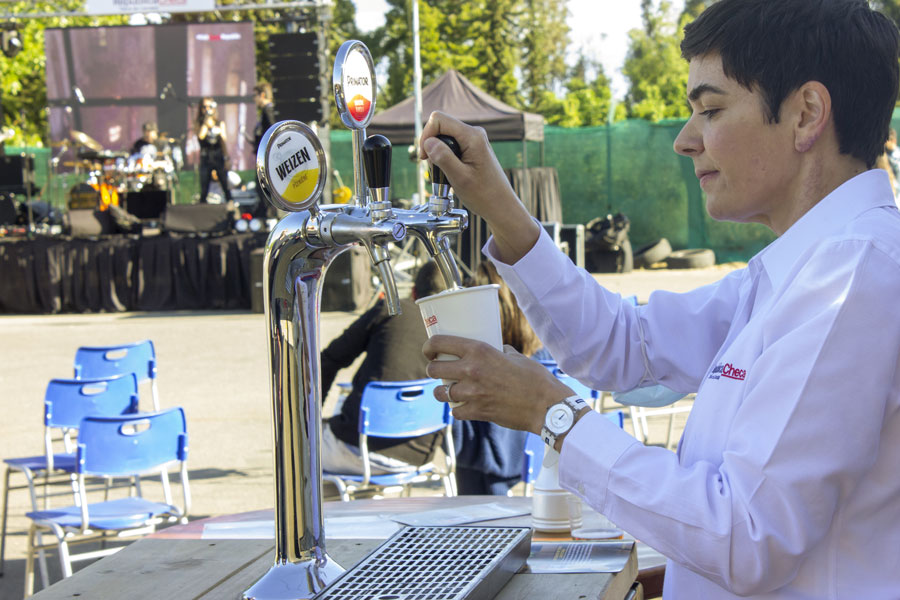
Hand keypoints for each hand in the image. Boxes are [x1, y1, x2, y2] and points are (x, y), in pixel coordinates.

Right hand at [419, 111, 539, 263]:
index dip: (426, 136)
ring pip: (444, 137)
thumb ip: (443, 157)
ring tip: (445, 173)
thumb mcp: (459, 177)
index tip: (425, 157)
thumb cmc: (484, 194)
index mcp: (472, 136)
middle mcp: (474, 133)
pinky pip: (451, 145)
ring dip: (438, 153)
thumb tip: (428, 142)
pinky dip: (445, 157)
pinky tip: (450, 172)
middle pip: (440, 127)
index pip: (438, 119)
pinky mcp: (472, 148)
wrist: (500, 205)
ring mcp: (474, 140)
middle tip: (435, 168)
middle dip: (431, 145)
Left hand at [424, 335, 573, 433]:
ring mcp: (472, 393)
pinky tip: (464, 406)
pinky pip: (455, 412)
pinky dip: (457, 410)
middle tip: (439, 370)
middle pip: (434, 369)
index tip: (429, 350)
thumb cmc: (535, 379)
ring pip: (441, 393)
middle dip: (433, 369)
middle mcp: (471, 370)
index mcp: (479, 351)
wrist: (546, 406)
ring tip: (448, 390)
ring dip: (442, 392)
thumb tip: (496, 349)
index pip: (440, 343)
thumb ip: (500, 352)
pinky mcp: (477, 412)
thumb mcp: (516, 356)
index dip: (429, 346)